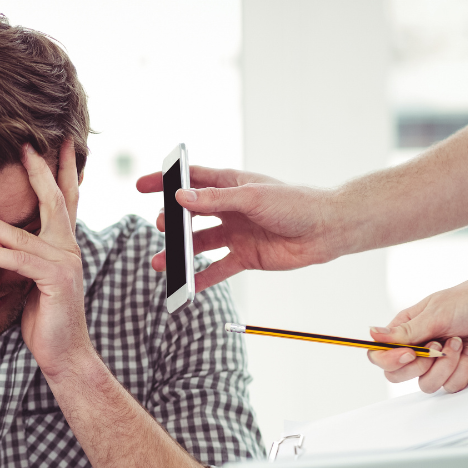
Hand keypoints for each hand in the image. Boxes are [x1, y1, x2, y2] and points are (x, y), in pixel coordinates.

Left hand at [0, 140, 92, 379]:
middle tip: (25, 144)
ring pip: (23, 233)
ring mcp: (65, 263)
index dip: (58, 170)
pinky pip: (18, 262)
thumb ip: (22, 254)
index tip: (53, 142)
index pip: (62, 199)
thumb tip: (0, 236)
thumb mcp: (31, 278)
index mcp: (63, 244)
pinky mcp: (54, 282)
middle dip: (39, 171)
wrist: (64, 354)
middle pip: (55, 200)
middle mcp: (68, 248)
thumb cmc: (44, 317)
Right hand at [135, 165, 346, 291]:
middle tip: (160, 227)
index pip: (191, 181)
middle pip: (190, 215)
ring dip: (179, 254)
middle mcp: (230, 209)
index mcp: (231, 185)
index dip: (165, 182)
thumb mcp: (252, 197)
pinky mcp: (245, 257)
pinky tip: (185, 287)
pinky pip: (217, 269)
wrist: (326, 230)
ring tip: (160, 263)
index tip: (141, 186)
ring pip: (199, 245)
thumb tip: (180, 198)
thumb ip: (215, 199)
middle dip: (171, 222)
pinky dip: (201, 279)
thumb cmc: (295, 204)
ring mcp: (236, 234)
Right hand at [367, 275, 467, 392]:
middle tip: (437, 348)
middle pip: (397, 375)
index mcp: (405, 331)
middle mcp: (418, 349)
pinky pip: (450, 387)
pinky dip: (461, 370)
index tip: (410, 353)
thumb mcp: (435, 313)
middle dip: (420, 366)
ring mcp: (437, 364)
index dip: (390, 360)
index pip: (380, 355)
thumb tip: (372, 335)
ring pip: (426, 384)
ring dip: (445, 366)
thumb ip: (405, 331)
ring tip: (458, 344)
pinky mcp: (458, 373)